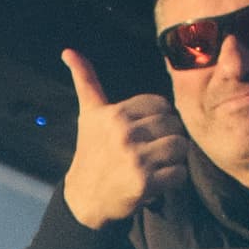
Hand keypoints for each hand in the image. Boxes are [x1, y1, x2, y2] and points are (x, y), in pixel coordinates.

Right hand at [60, 46, 180, 226]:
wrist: (85, 198)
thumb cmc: (91, 152)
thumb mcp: (88, 114)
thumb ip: (85, 80)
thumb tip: (68, 50)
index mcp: (115, 114)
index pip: (161, 105)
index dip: (159, 119)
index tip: (147, 132)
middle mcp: (124, 133)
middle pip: (174, 124)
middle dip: (169, 137)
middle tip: (154, 150)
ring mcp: (135, 158)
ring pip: (180, 146)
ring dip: (175, 158)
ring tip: (159, 163)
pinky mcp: (144, 183)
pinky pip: (179, 173)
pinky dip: (174, 178)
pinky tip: (158, 180)